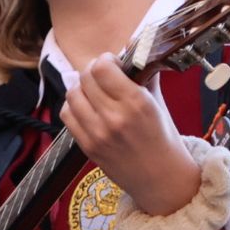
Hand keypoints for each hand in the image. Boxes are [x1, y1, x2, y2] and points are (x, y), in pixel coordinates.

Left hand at [61, 54, 200, 215]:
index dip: (106, 60)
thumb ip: (144, 76)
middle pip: (85, 77)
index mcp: (136, 103)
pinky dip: (74, 106)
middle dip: (94, 72)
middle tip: (104, 77)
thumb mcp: (158, 103)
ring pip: (72, 94)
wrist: (161, 179)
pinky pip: (67, 114)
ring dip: (81, 88)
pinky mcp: (87, 146)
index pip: (102, 67)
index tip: (114, 64)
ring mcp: (97, 133)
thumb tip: (135, 50)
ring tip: (94, 92)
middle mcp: (114, 117)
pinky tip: (87, 108)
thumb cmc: (163, 138)